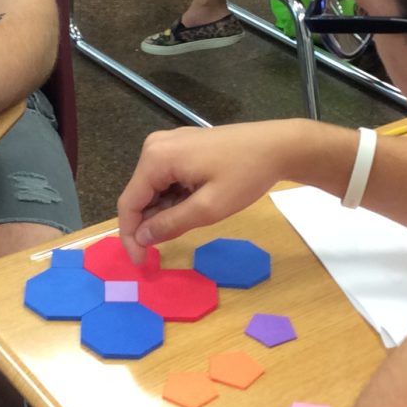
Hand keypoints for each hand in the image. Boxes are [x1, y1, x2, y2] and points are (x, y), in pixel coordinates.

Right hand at [116, 123, 291, 261]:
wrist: (277, 146)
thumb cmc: (245, 175)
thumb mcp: (208, 207)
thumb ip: (170, 224)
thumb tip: (141, 238)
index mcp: (156, 158)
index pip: (129, 203)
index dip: (130, 236)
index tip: (142, 262)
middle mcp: (155, 147)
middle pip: (139, 195)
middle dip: (149, 224)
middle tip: (168, 248)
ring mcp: (169, 144)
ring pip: (153, 189)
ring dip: (164, 212)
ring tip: (192, 220)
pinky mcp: (182, 147)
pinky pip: (166, 179)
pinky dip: (174, 199)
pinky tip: (195, 206)